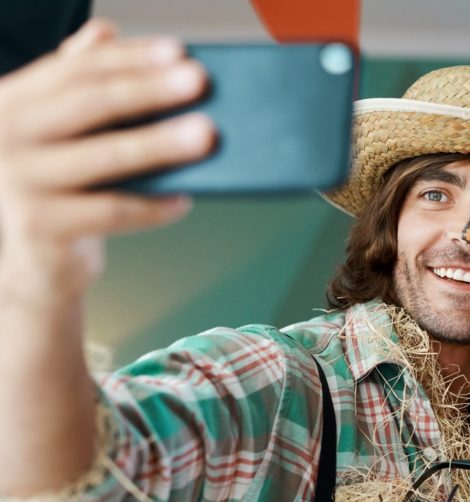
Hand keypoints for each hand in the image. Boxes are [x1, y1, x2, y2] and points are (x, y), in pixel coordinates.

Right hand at [0, 19, 215, 306]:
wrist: (39, 262)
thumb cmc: (66, 188)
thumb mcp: (68, 132)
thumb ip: (80, 82)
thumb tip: (105, 30)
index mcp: (12, 100)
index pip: (78, 68)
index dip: (130, 57)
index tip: (179, 51)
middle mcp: (5, 134)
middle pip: (91, 103)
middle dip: (151, 90)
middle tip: (200, 82)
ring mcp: (18, 181)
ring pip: (105, 156)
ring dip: (161, 143)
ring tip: (207, 135)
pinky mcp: (39, 224)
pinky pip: (111, 211)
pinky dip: (153, 207)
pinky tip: (186, 199)